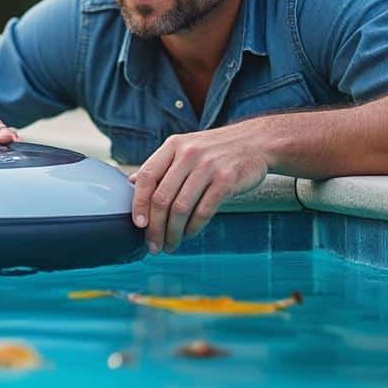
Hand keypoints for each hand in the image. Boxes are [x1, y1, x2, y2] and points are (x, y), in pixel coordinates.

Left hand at [128, 121, 270, 254]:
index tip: (138, 225)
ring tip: (170, 245)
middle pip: (162, 198)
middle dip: (155, 228)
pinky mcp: (227, 180)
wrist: (256, 142)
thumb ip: (161, 165)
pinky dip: (193, 228)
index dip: (138, 203)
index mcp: (173, 146)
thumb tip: (130, 182)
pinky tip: (189, 235)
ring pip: (181, 208)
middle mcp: (188, 154)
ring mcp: (208, 166)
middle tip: (153, 245)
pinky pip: (204, 211)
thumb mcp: (185, 148)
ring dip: (173, 233)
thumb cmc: (215, 150)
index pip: (146, 176)